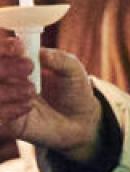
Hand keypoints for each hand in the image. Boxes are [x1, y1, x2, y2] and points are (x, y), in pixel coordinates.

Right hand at [0, 37, 102, 161]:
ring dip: (9, 88)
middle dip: (6, 66)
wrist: (81, 120)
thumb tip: (43, 53)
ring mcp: (6, 102)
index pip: (1, 53)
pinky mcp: (9, 124)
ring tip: (32, 90)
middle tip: (29, 67)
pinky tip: (29, 106)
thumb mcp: (73, 70)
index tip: (19, 47)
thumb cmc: (74, 89)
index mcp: (18, 63)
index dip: (5, 48)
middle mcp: (7, 81)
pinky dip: (9, 109)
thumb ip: (60, 59)